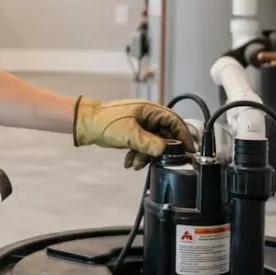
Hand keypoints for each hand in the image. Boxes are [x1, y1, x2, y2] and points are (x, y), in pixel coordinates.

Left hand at [73, 96, 196, 169]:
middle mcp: (148, 116)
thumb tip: (164, 150)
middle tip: (161, 162)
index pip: (174, 121)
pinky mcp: (134, 133)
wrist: (87, 125)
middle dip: (160, 150)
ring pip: (153, 143)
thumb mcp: (129, 134)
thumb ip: (147, 143)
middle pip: (165, 134)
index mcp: (150, 110)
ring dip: (146, 155)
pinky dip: (138, 155)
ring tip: (136, 164)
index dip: (183, 135)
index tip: (188, 150)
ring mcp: (141, 125)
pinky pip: (143, 146)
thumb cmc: (106, 123)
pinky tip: (130, 163)